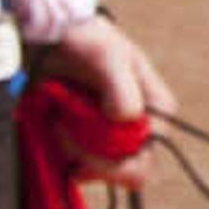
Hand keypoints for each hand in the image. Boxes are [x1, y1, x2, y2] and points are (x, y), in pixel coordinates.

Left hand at [34, 13, 177, 189]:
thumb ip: (121, 88)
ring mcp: (113, 137)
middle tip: (61, 132)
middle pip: (125, 171)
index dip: (114, 164)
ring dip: (71, 153)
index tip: (81, 147)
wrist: (53, 37)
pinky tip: (52, 129)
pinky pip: (78, 165)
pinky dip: (61, 153)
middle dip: (90, 160)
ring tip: (55, 122)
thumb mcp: (106, 57)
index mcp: (156, 111)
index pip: (146, 159)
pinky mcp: (88, 142)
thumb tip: (125, 119)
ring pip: (98, 171)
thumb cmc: (87, 40)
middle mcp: (140, 128)